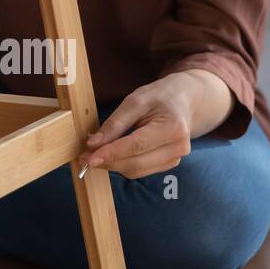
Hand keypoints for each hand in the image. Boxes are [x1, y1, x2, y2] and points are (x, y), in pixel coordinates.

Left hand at [76, 75, 195, 178]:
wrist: (184, 101)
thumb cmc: (160, 97)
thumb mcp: (136, 101)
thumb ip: (115, 123)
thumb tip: (94, 144)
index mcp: (173, 128)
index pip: (136, 145)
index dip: (111, 153)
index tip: (88, 157)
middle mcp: (178, 148)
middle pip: (135, 163)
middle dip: (108, 161)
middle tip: (84, 156)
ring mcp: (175, 159)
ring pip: (136, 171)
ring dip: (113, 165)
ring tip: (95, 153)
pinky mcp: (168, 165)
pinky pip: (140, 171)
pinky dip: (123, 164)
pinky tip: (112, 154)